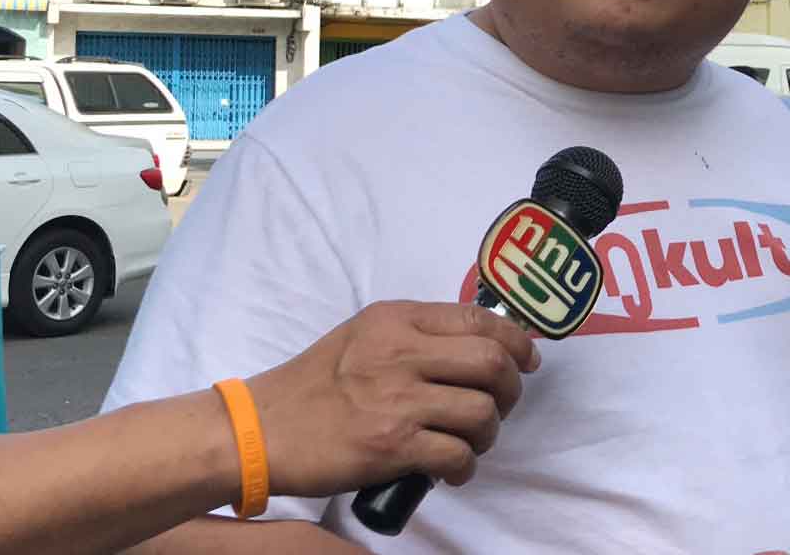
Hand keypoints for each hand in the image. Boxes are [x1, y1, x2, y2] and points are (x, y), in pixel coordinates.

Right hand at [245, 300, 540, 497]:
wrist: (263, 428)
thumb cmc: (315, 383)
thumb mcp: (364, 335)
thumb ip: (415, 332)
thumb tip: (478, 343)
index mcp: (395, 319)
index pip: (478, 319)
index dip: (516, 341)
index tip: (526, 360)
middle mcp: (400, 352)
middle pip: (492, 362)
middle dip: (511, 389)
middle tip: (500, 406)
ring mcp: (396, 400)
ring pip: (481, 412)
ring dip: (488, 433)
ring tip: (470, 441)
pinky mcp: (390, 446)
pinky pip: (456, 455)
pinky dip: (464, 468)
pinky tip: (452, 470)